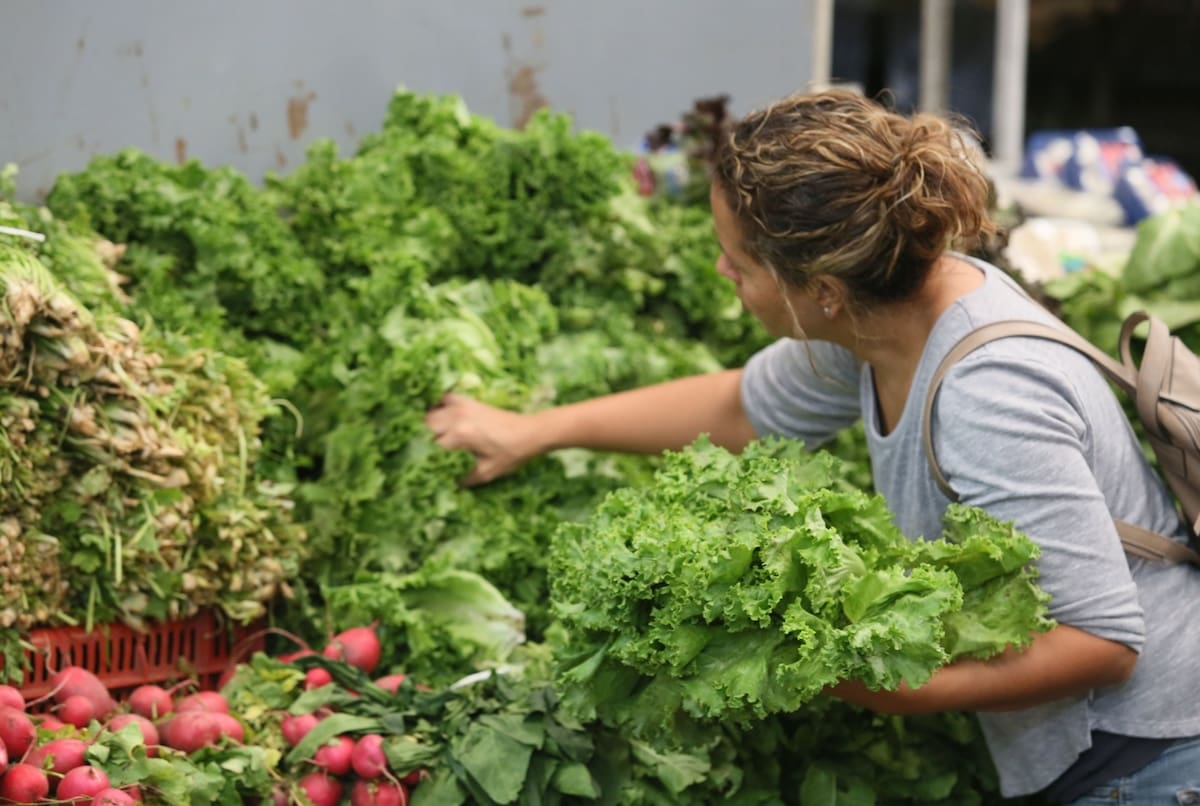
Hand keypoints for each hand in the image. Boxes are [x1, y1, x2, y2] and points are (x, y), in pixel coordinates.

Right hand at [424, 393, 543, 485]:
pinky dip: (439, 405)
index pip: (431, 444)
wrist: (530, 432)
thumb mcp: (488, 472)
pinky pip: (446, 398)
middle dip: (424, 439)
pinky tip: (440, 416)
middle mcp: (457, 418)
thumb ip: (467, 479)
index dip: (425, 455)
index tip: (422, 463)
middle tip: (426, 450)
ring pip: (432, 412)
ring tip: (430, 435)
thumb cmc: (511, 454)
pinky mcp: (470, 402)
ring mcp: (462, 407)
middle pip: (426, 426)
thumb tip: (451, 485)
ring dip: (429, 424)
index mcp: (460, 436)